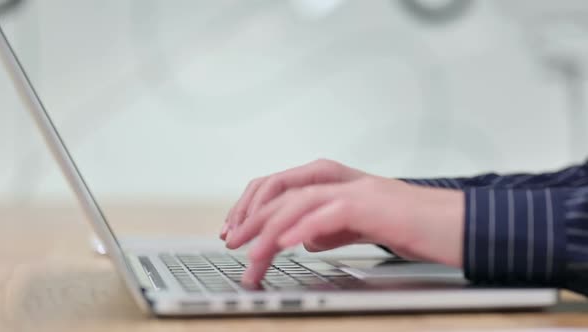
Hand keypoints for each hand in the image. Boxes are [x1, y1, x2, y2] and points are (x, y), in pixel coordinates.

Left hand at [222, 160, 464, 284]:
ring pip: (297, 202)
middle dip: (250, 217)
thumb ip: (330, 227)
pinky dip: (304, 228)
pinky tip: (287, 244)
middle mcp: (339, 180)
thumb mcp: (359, 224)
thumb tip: (302, 238)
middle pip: (280, 189)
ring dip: (269, 232)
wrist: (457, 224)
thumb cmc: (412, 224)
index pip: (278, 185)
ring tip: (253, 258)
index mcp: (333, 181)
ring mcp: (355, 189)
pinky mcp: (372, 205)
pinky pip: (329, 213)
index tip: (234, 231)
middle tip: (232, 244)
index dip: (250, 205)